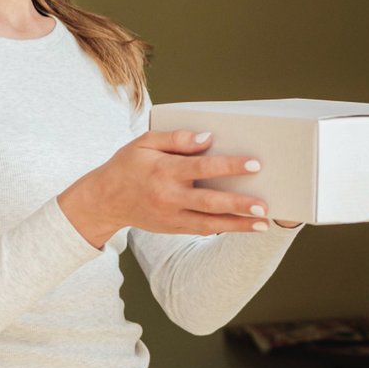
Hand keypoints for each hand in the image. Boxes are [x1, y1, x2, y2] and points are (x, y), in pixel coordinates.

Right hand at [59, 129, 301, 247]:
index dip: (229, 166)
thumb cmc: (129, 164)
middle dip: (238, 204)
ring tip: (263, 223)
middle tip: (264, 205)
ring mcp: (171, 216)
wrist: (104, 200)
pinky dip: (223, 228)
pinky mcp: (172, 228)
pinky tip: (244, 226)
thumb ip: (176, 138)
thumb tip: (207, 138)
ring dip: (238, 225)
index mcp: (164, 170)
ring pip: (209, 223)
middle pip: (209, 201)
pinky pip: (201, 229)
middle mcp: (169, 196)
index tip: (255, 164)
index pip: (202, 168)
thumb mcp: (145, 142)